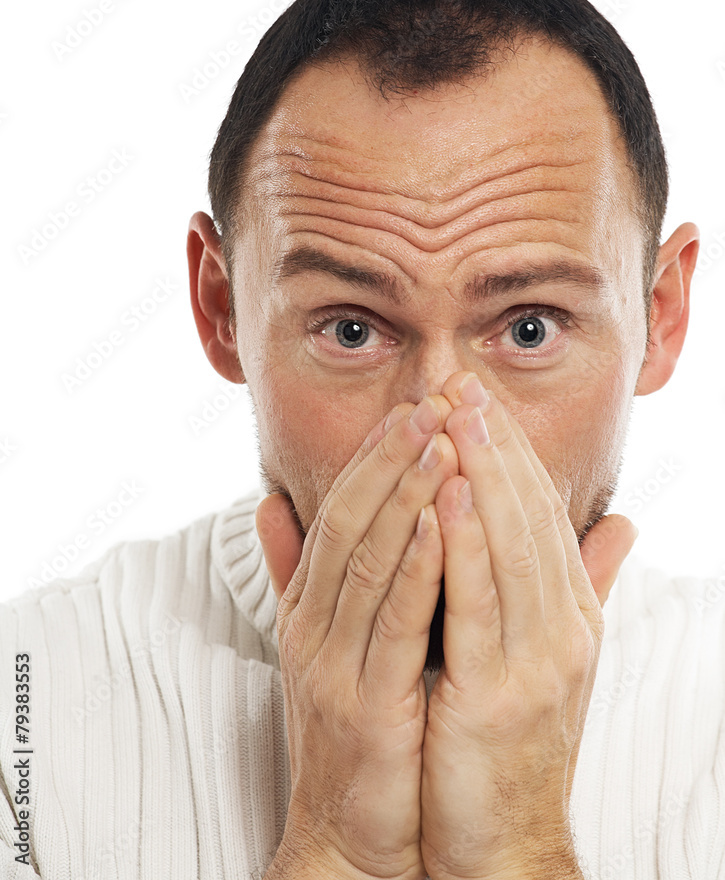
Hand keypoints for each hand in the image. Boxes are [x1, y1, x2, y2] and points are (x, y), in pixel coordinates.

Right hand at [256, 394, 457, 879]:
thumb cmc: (356, 727)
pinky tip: (438, 524)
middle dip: (390, 457)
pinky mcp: (366, 703)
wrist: (351, 830)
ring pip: (368, 559)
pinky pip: (393, 623)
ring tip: (441, 441)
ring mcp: (334, 662)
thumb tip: (270, 504)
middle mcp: (314, 624)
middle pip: (349, 520)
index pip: (339, 510)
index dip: (373, 456)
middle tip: (430, 402)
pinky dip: (415, 567)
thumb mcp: (324, 642)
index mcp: (311, 606)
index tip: (412, 407)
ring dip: (405, 496)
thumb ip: (301, 573)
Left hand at [418, 371, 636, 879]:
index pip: (542, 512)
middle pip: (529, 516)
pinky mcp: (497, 693)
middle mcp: (562, 627)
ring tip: (455, 416)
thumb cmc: (509, 741)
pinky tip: (446, 494)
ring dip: (482, 475)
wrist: (504, 842)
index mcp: (568, 613)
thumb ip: (578, 585)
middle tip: (464, 384)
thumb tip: (621, 525)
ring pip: (510, 546)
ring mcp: (536, 660)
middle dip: (495, 445)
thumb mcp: (548, 654)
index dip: (512, 451)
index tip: (479, 399)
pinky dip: (464, 543)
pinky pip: (477, 604)